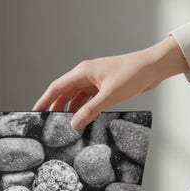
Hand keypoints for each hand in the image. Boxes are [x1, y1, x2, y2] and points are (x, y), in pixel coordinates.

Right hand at [32, 36, 189, 128]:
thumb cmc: (133, 73)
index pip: (57, 87)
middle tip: (48, 122)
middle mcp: (86, 74)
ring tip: (65, 124)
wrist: (154, 66)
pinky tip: (83, 118)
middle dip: (56, 106)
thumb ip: (90, 110)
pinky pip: (88, 98)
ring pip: (76, 96)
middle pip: (64, 92)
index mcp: (83, 72)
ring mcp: (95, 80)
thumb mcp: (110, 95)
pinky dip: (84, 108)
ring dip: (71, 109)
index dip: (44, 99)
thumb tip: (74, 123)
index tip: (35, 111)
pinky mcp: (104, 86)